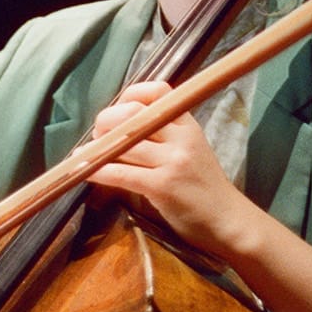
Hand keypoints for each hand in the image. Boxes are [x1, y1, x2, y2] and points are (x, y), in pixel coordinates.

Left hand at [86, 80, 257, 258]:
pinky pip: (121, 173)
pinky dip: (98, 171)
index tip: (116, 108)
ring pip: (124, 144)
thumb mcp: (191, 151)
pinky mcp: (162, 186)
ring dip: (97, 148)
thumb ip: (164, 136)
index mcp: (188, 125)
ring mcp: (173, 161)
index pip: (158, 92)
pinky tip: (85, 172)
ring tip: (83, 155)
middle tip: (97, 135)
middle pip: (133, 116)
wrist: (227, 220)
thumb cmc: (204, 187)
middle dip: (107, 122)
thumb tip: (120, 128)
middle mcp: (181, 138)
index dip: (130, 95)